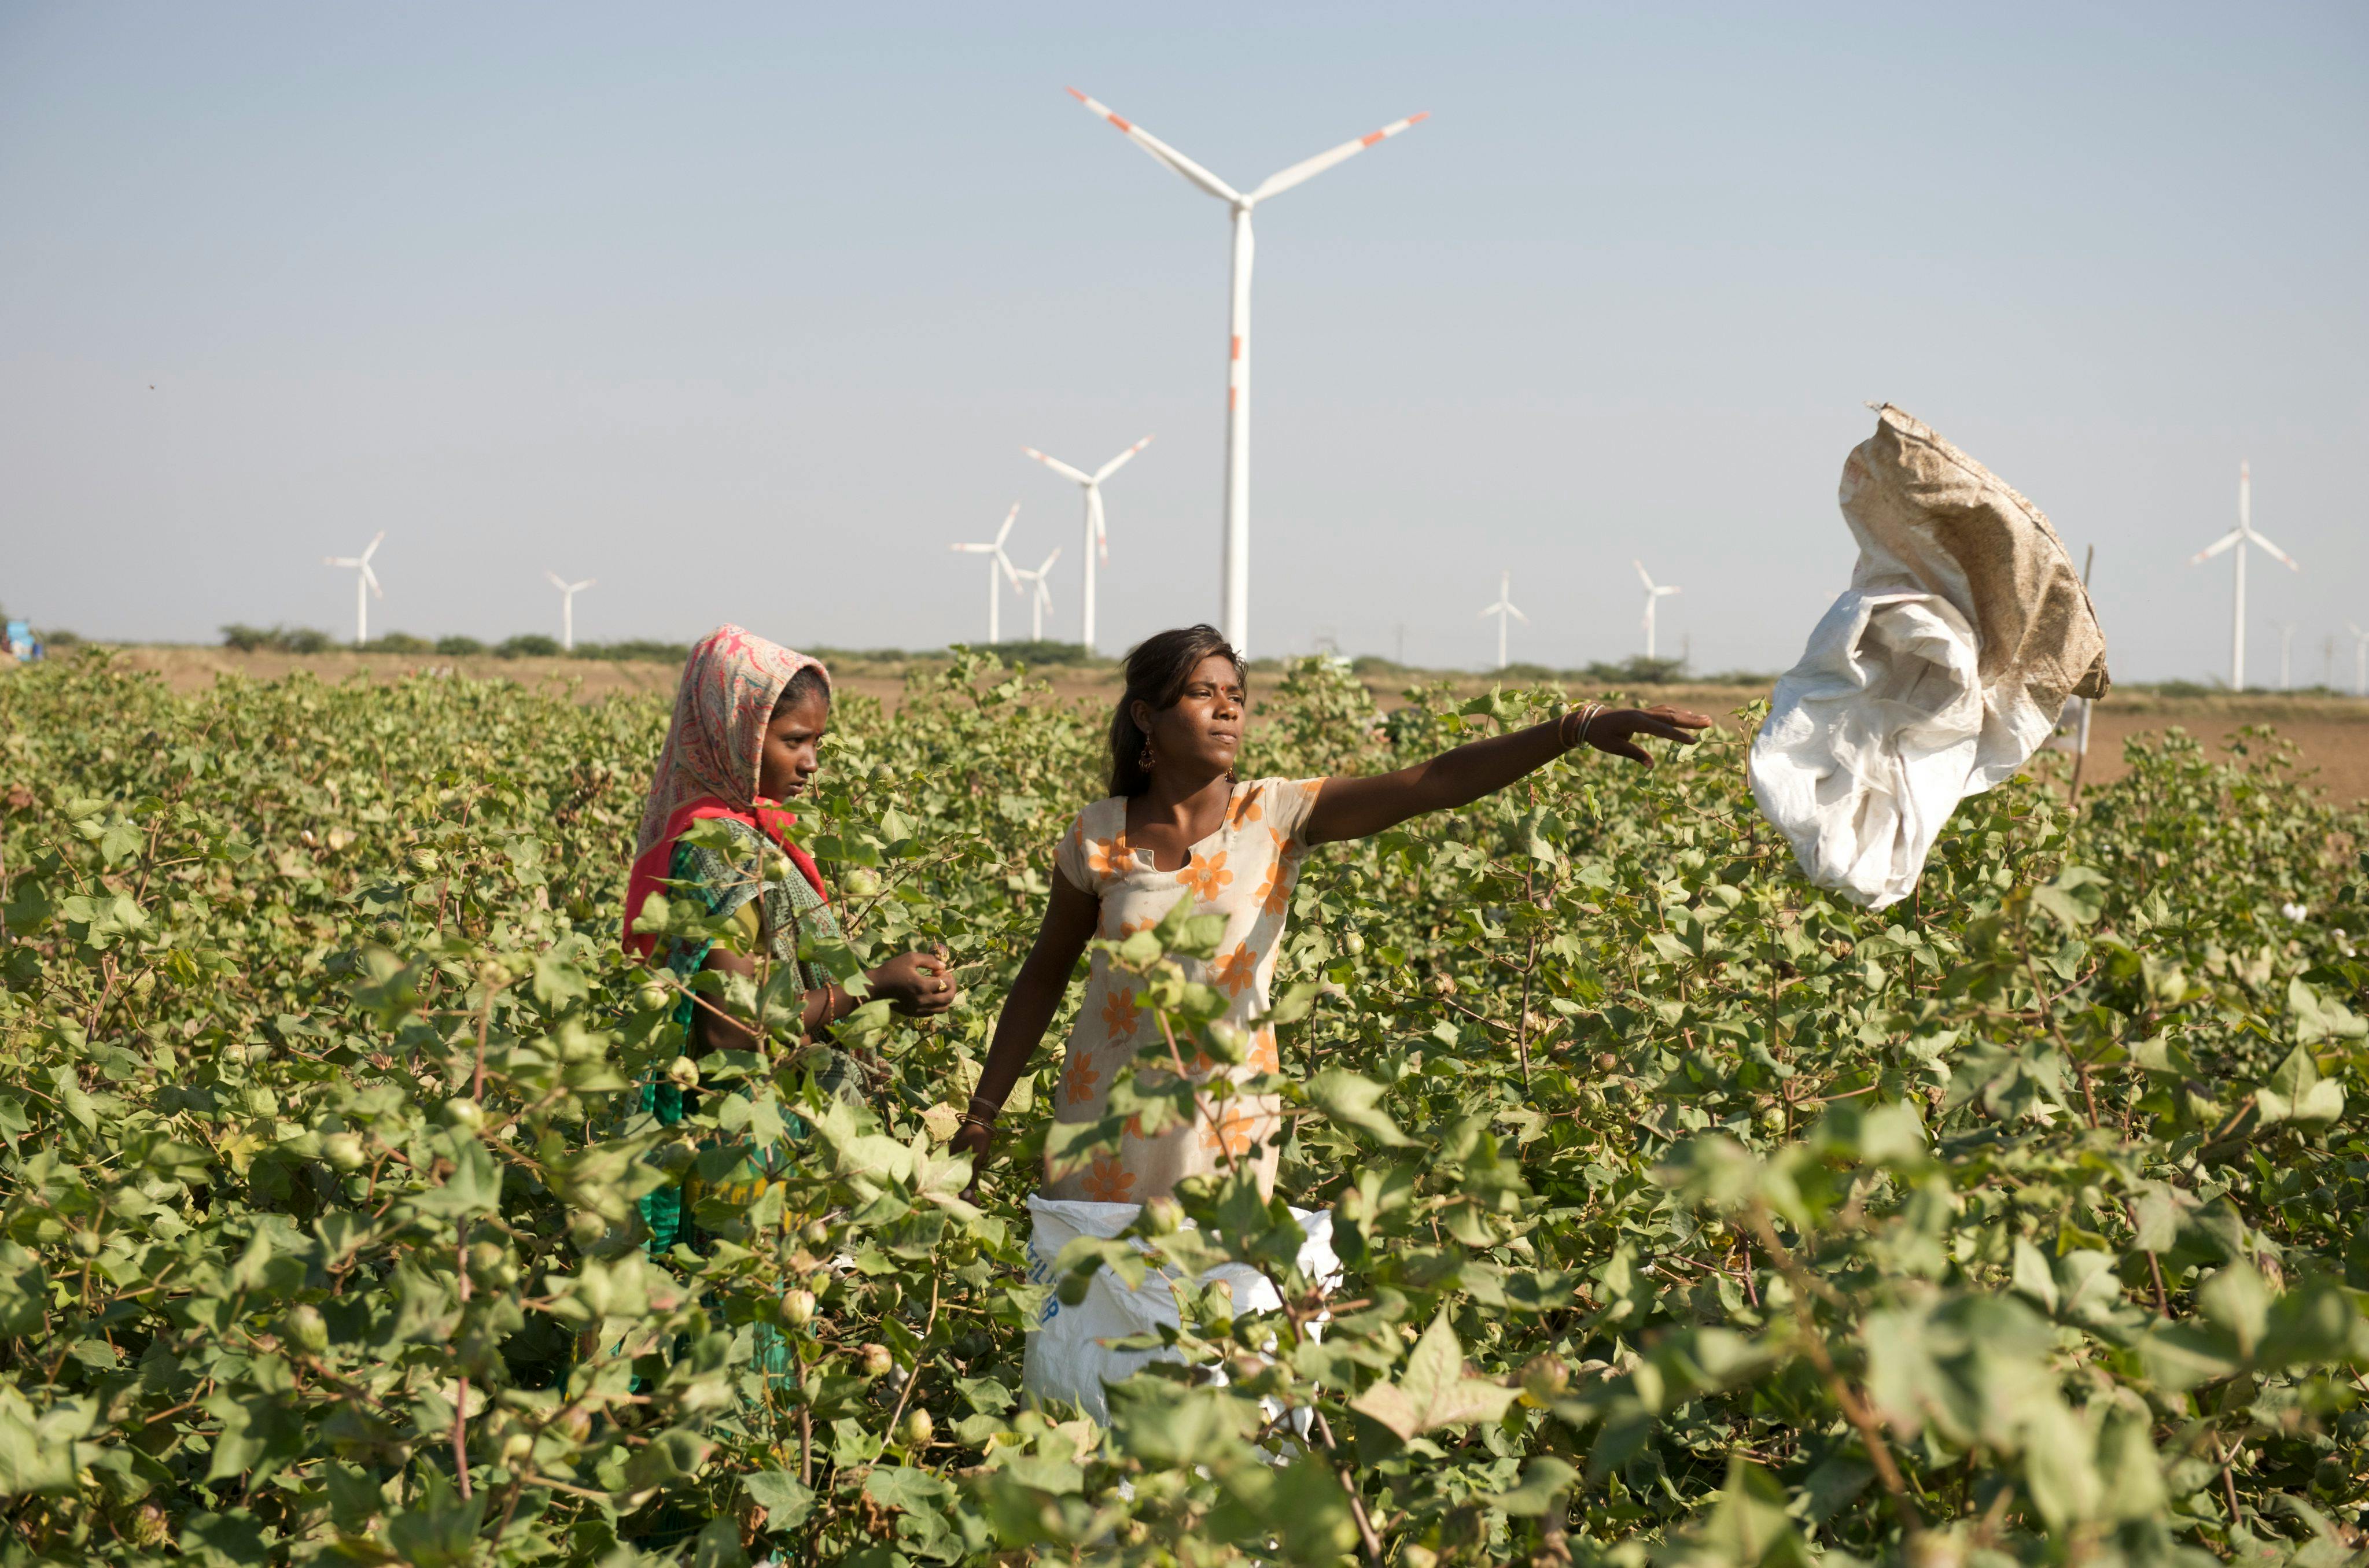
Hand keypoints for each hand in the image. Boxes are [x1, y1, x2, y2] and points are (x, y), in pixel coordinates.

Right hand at [866, 947, 958, 1015]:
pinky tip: (932, 995)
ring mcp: (918, 1009)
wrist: (875, 987)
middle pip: (948, 997)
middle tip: (947, 978)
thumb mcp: (910, 958)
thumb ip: (929, 960)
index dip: (947, 975)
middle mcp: (922, 1000)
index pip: (945, 983)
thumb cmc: (891, 970)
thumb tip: (943, 965)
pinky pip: (933, 1012)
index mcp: (922, 986)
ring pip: (943, 1008)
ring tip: (941, 988)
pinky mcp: (914, 1014)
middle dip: (952, 987)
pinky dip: (938, 1005)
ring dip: (947, 997)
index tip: (939, 970)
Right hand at [951, 1115, 994, 1202]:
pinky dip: (964, 1186)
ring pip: (953, 1184)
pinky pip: (957, 1178)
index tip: (969, 1208)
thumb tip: (966, 1198)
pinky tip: (971, 1193)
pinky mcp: (956, 1164)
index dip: (955, 1200)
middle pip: (947, 1187)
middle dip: (959, 1199)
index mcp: (943, 1163)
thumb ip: (970, 1178)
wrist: (980, 1122)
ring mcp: (949, 1164)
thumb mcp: (975, 1159)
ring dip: (963, 1194)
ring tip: (975, 1203)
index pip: (944, 1187)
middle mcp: (943, 1165)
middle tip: (974, 1207)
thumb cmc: (976, 1138)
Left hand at [1581, 705, 1712, 765]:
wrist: (1586, 721)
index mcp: (1635, 721)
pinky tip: (1685, 716)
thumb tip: (1652, 766)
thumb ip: (1634, 754)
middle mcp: (1641, 713)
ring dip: (1686, 715)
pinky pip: (1662, 712)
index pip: (1661, 729)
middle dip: (1690, 720)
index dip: (1678, 736)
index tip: (1694, 741)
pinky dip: (1676, 713)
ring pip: (1668, 712)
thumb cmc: (1598, 736)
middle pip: (1670, 716)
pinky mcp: (1641, 713)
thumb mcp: (1614, 747)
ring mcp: (1642, 711)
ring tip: (1704, 719)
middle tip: (1709, 722)